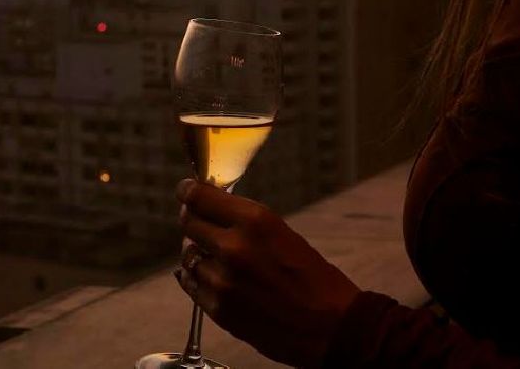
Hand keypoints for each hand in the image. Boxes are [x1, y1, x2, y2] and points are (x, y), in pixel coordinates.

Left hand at [175, 179, 359, 366]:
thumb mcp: (283, 234)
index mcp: (254, 221)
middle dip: (193, 221)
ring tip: (215, 257)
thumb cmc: (315, 280)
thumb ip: (244, 221)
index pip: (199, 196)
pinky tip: (210, 276)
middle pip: (188, 222)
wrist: (333, 329)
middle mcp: (233, 247)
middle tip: (200, 224)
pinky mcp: (218, 308)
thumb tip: (211, 210)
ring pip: (187, 254)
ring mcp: (222, 280)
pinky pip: (191, 283)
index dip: (188, 192)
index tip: (186, 191)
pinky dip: (196, 277)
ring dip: (197, 252)